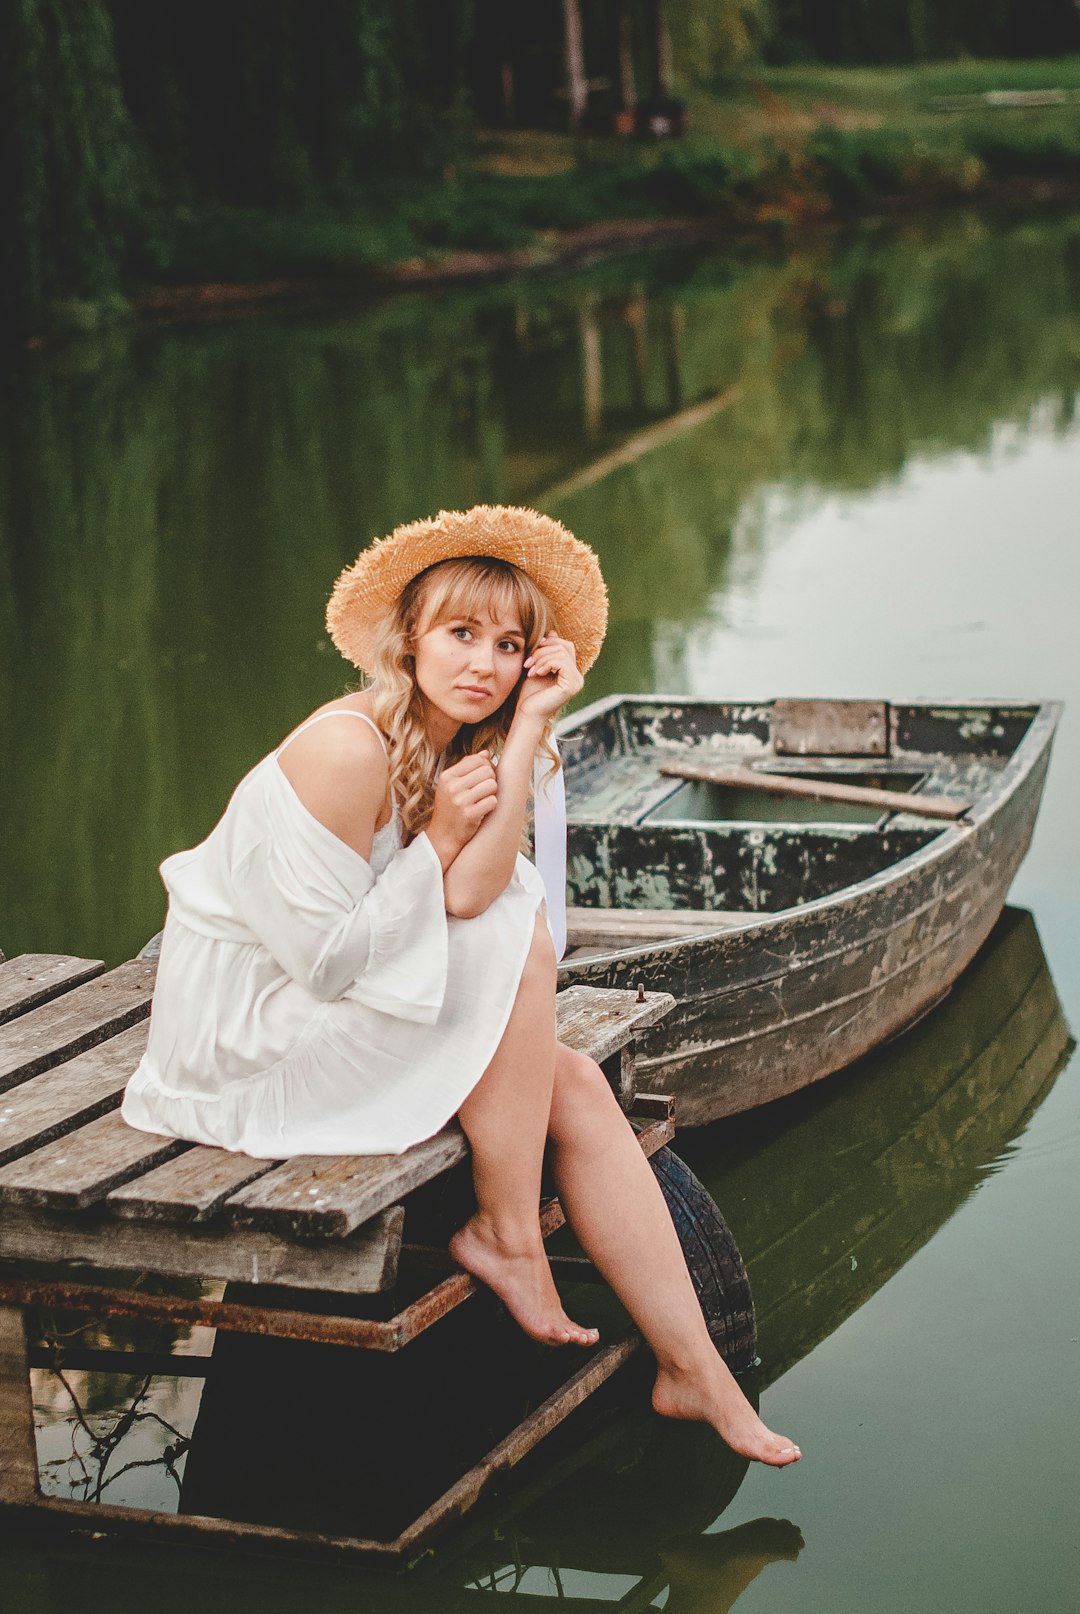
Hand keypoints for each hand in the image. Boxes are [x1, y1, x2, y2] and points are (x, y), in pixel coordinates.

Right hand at [427, 751, 497, 865]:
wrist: (443, 836)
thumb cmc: (450, 809)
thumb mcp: (452, 785)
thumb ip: (468, 767)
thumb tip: (486, 753)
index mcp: (447, 776)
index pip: (476, 760)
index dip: (485, 766)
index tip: (482, 778)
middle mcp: (452, 787)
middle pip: (487, 771)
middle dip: (490, 780)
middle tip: (484, 791)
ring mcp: (460, 801)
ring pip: (492, 785)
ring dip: (492, 793)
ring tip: (482, 800)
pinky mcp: (470, 815)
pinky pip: (493, 801)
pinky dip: (491, 806)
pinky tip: (482, 811)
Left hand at [515, 633, 582, 721]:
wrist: (527, 714)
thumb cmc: (529, 694)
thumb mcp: (537, 667)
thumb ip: (545, 651)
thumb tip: (552, 631)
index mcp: (570, 673)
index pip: (566, 646)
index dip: (549, 642)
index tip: (533, 650)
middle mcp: (577, 677)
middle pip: (565, 646)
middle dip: (543, 650)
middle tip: (528, 663)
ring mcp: (576, 682)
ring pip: (561, 653)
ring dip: (541, 658)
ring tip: (529, 669)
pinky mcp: (571, 686)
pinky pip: (561, 662)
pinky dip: (546, 664)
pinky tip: (536, 673)